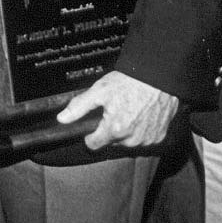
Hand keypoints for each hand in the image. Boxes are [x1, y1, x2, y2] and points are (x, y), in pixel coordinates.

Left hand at [56, 70, 179, 150]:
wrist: (158, 77)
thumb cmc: (130, 82)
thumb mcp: (100, 91)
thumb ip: (79, 107)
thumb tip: (62, 119)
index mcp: (114, 130)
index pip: (94, 145)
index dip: (91, 134)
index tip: (94, 125)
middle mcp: (131, 139)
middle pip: (112, 142)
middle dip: (110, 130)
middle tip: (115, 111)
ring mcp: (147, 140)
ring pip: (128, 142)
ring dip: (127, 132)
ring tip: (130, 112)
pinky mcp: (159, 137)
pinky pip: (144, 140)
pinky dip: (142, 131)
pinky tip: (142, 116)